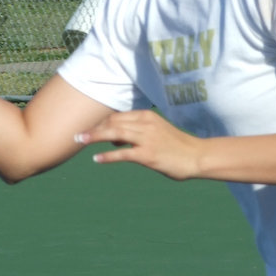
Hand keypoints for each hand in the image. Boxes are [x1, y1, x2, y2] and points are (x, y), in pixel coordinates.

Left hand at [76, 109, 201, 179]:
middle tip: (77, 135)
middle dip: (93, 128)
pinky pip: (122, 154)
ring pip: (114, 134)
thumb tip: (116, 140)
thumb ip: (138, 131)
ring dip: (94, 137)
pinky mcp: (148, 155)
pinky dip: (107, 156)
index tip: (91, 131)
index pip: (118, 116)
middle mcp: (145, 124)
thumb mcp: (157, 130)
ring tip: (79, 141)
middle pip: (112, 122)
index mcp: (147, 116)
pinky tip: (96, 159)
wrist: (197, 156)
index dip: (102, 123)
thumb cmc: (177, 146)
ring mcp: (146, 139)